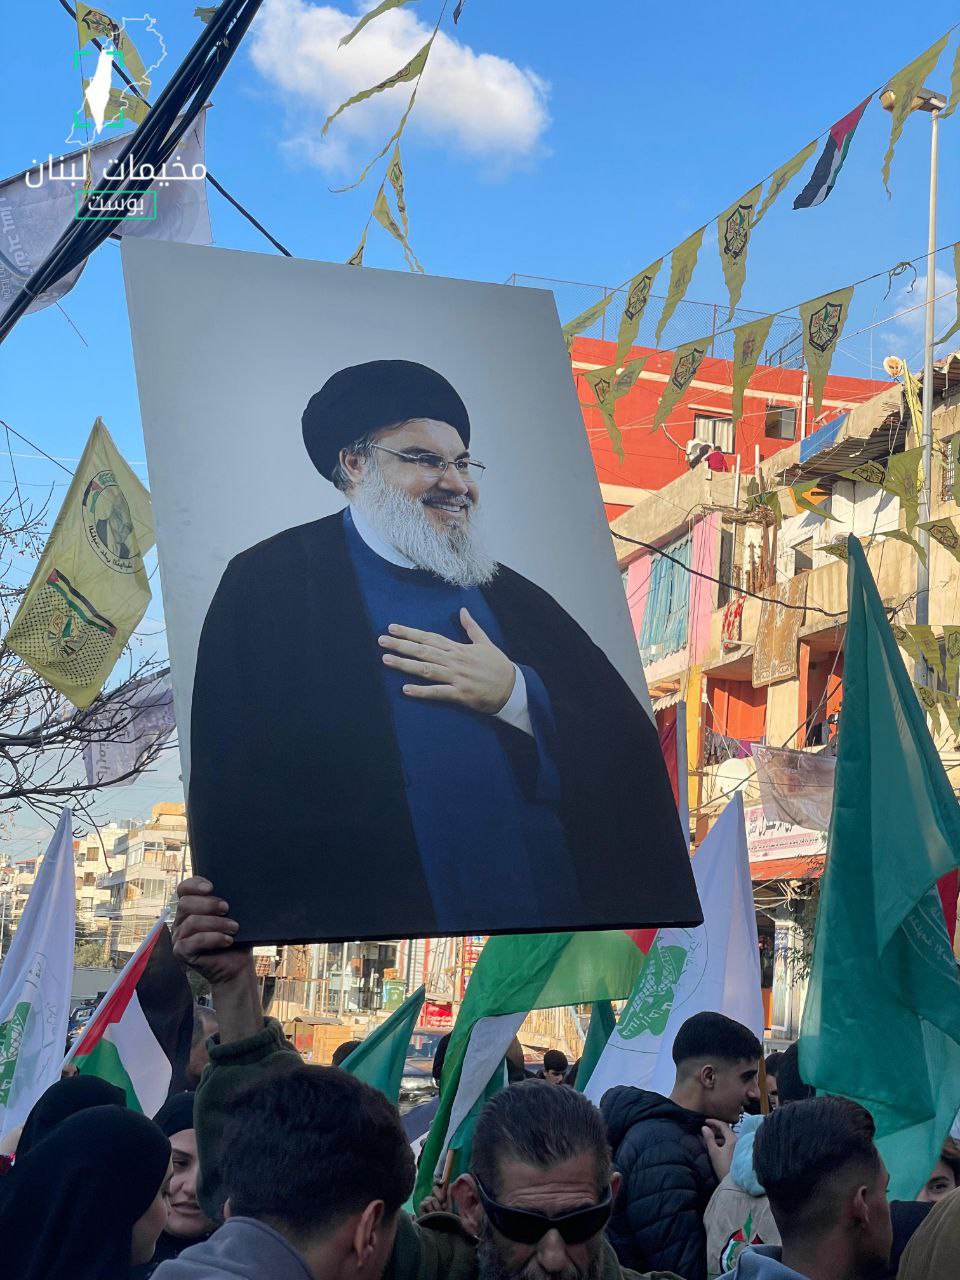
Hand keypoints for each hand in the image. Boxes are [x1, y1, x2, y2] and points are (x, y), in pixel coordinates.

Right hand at [171, 876, 250, 985]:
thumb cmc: (234, 938)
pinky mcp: (181, 952)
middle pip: (185, 904)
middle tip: (227, 908)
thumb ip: (224, 902)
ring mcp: (179, 937)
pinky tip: (228, 940)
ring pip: (192, 922)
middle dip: (209, 904)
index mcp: (190, 908)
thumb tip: (233, 887)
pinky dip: (214, 938)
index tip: (211, 887)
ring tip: (234, 927)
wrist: (236, 966)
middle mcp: (180, 921)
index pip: (183, 889)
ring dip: (217, 923)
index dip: (194, 884)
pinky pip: (195, 941)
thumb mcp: (231, 916)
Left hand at [379, 608, 515, 713]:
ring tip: (387, 660)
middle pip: (424, 651)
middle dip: (402, 645)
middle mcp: (455, 661)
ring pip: (427, 669)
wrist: (513, 688)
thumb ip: (471, 627)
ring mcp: (457, 677)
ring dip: (406, 665)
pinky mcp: (460, 694)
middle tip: (381, 640)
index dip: (410, 632)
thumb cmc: (498, 666)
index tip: (392, 628)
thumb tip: (462, 610)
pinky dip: (422, 691)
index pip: (430, 637)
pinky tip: (406, 689)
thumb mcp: (486, 642)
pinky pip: (438, 692)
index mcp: (458, 648)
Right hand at [418, 1180, 450, 1215]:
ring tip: (438, 1214)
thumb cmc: (445, 1218)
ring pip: (432, 1198)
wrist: (439, 1228)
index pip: (438, 1185)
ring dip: (437, 1207)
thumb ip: (449, 1196)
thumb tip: (449, 1184)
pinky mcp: (421, 1206)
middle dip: (440, 1195)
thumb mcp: (449, 1207)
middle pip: (435, 1188)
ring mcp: (427, 1201)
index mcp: (440, 1195)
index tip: (442, 1182)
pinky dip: (431, 1209)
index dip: (438, 1181)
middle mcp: (433, 1196)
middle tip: (443, 1204)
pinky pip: (426, 1202)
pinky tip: (432, 1214)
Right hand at [701, 1119, 737, 1181]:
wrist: (735, 1183)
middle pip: (726, 1130)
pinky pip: (730, 1143)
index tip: (704, 1121)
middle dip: (715, 1129)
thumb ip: (709, 1139)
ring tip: (709, 1138)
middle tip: (706, 1129)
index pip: (723, 1125)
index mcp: (732, 1139)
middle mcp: (738, 1140)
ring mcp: (739, 1147)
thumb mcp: (714, 1152)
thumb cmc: (724, 1167)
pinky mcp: (738, 1153)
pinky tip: (716, 1146)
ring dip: (718, 1136)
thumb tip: (704, 1127)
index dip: (713, 1121)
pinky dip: (722, 1142)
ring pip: (728, 1137)